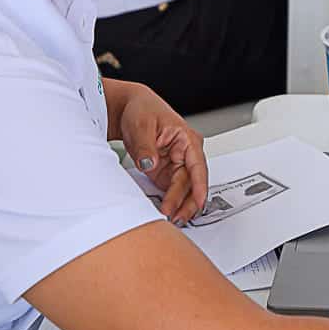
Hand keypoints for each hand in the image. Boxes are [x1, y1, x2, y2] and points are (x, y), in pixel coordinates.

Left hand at [117, 86, 206, 225]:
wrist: (129, 109)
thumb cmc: (141, 110)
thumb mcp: (141, 125)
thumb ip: (146, 147)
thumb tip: (150, 164)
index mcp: (187, 139)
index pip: (198, 166)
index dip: (199, 186)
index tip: (197, 203)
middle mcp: (186, 153)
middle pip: (191, 183)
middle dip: (185, 202)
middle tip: (176, 217)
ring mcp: (177, 164)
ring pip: (183, 190)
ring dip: (179, 205)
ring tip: (172, 220)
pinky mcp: (166, 172)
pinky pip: (172, 191)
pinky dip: (170, 203)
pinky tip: (166, 213)